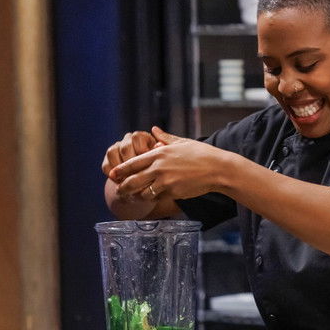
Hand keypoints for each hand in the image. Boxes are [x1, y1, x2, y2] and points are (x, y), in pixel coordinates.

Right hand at [101, 130, 162, 185]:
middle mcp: (128, 139)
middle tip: (136, 175)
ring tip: (128, 180)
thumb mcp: (161, 161)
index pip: (136, 138)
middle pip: (124, 147)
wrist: (146, 181)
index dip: (141, 152)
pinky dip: (112, 174)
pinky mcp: (109, 159)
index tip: (147, 164)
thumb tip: (159, 145)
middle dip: (130, 163)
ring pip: (112, 153)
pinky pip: (105, 165)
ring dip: (119, 168)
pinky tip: (120, 182)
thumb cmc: (157, 169)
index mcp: (142, 136)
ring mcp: (116, 147)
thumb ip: (160, 152)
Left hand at [114, 127, 237, 200]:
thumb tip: (153, 129)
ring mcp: (165, 181)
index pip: (133, 162)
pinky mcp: (173, 192)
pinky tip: (150, 200)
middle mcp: (159, 167)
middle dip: (123, 187)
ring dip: (137, 196)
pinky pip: (157, 197)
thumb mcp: (182, 142)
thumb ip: (165, 137)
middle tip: (118, 191)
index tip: (112, 174)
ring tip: (133, 198)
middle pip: (133, 180)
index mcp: (159, 153)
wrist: (217, 169)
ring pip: (143, 192)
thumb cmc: (201, 154)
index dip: (120, 170)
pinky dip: (152, 199)